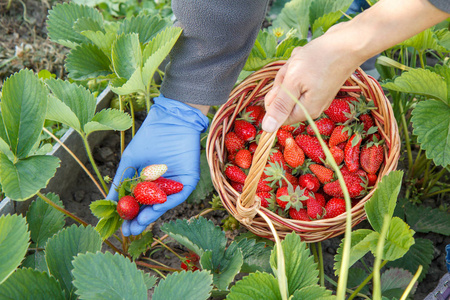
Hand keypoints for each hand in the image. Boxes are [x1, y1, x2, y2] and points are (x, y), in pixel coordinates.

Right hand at [107, 95, 208, 235]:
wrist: (170, 120)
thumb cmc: (150, 137)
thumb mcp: (130, 162)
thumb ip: (120, 183)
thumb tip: (108, 203)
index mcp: (148, 182)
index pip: (139, 203)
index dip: (130, 216)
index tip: (120, 228)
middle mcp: (163, 186)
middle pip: (151, 208)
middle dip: (140, 221)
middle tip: (130, 232)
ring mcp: (176, 184)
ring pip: (164, 205)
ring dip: (152, 215)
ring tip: (139, 222)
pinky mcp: (188, 180)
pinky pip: (179, 196)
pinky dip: (167, 204)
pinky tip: (154, 210)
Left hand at [262, 24, 362, 131]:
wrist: (349, 41)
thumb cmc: (321, 59)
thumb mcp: (293, 82)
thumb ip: (280, 106)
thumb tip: (267, 129)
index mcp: (306, 111)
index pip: (277, 115)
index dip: (275, 97)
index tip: (285, 82)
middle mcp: (312, 106)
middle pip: (283, 98)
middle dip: (283, 80)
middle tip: (294, 68)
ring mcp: (316, 94)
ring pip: (289, 84)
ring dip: (290, 70)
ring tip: (302, 60)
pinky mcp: (318, 82)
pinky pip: (298, 76)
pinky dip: (298, 65)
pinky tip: (307, 57)